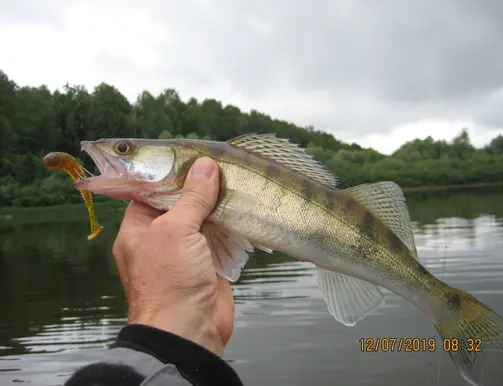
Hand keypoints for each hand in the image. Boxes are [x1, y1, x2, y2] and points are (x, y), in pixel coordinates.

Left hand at [112, 157, 233, 355]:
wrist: (188, 332)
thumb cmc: (169, 280)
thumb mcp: (176, 231)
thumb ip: (192, 197)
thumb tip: (205, 166)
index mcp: (139, 228)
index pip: (150, 191)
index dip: (169, 173)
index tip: (190, 155)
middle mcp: (160, 238)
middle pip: (180, 203)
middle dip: (199, 187)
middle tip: (218, 164)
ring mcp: (186, 251)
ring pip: (202, 219)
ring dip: (217, 204)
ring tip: (234, 179)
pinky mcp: (208, 262)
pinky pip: (219, 236)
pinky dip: (230, 223)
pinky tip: (241, 205)